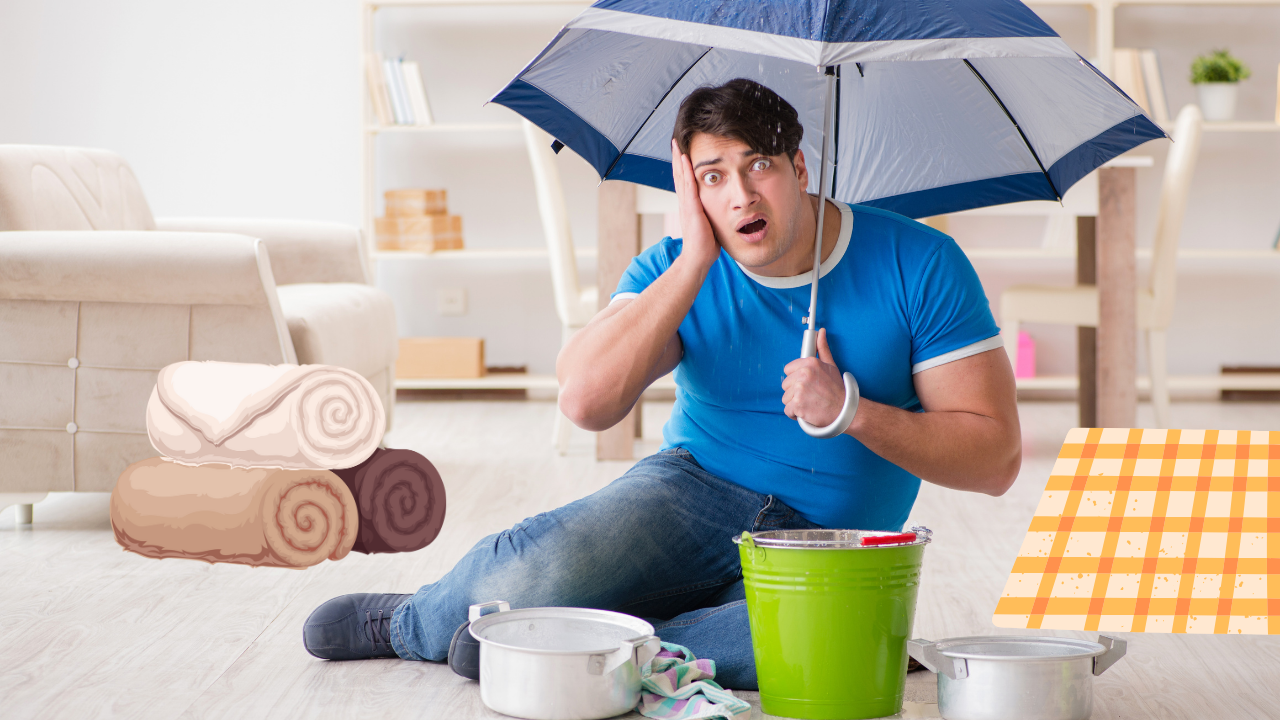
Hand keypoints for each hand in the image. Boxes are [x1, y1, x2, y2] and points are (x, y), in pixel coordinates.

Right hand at [670, 139, 719, 270]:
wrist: (698, 258)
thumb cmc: (706, 244)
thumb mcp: (709, 223)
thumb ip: (711, 214)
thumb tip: (722, 210)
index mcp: (690, 205)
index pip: (685, 181)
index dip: (682, 166)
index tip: (682, 152)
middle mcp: (685, 202)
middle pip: (679, 175)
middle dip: (677, 158)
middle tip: (675, 141)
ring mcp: (686, 204)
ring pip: (680, 177)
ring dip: (678, 159)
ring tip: (676, 144)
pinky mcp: (691, 208)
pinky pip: (688, 186)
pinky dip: (685, 171)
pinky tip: (685, 159)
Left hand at [782, 329, 847, 427]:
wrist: (845, 410)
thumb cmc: (838, 389)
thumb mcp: (830, 365)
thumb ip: (822, 348)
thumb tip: (821, 332)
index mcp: (809, 363)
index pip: (788, 370)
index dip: (795, 378)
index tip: (805, 383)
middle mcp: (803, 374)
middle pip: (785, 385)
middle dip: (795, 392)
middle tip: (810, 395)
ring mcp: (799, 390)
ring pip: (785, 398)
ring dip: (795, 403)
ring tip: (809, 403)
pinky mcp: (797, 405)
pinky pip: (787, 410)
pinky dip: (795, 414)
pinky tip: (806, 411)